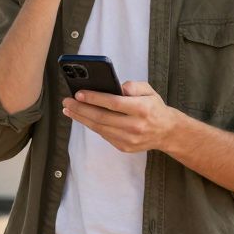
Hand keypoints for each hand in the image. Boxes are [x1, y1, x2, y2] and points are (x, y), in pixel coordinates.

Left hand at [61, 81, 182, 153]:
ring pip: (99, 128)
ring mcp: (129, 139)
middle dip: (81, 109)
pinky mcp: (124, 147)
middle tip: (66, 101)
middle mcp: (135, 126)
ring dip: (81, 118)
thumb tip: (116, 87)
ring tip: (69, 109)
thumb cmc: (153, 107)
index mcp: (142, 109)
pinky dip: (91, 125)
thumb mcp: (149, 90)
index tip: (78, 93)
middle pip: (102, 118)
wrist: (166, 132)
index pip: (113, 103)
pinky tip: (82, 117)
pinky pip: (103, 135)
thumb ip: (133, 86)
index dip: (94, 98)